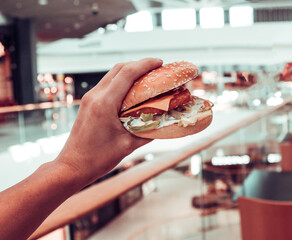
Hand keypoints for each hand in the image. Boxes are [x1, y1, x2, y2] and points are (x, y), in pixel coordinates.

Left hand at [56, 58, 162, 183]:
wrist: (72, 167)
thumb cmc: (98, 158)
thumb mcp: (128, 145)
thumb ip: (148, 131)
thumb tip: (164, 122)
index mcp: (105, 103)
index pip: (127, 73)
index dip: (146, 64)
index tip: (160, 62)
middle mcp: (95, 96)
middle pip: (119, 68)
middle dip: (139, 64)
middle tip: (157, 69)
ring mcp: (89, 98)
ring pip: (112, 75)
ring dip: (130, 72)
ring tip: (147, 77)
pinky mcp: (88, 103)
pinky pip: (107, 85)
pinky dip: (121, 82)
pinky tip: (132, 91)